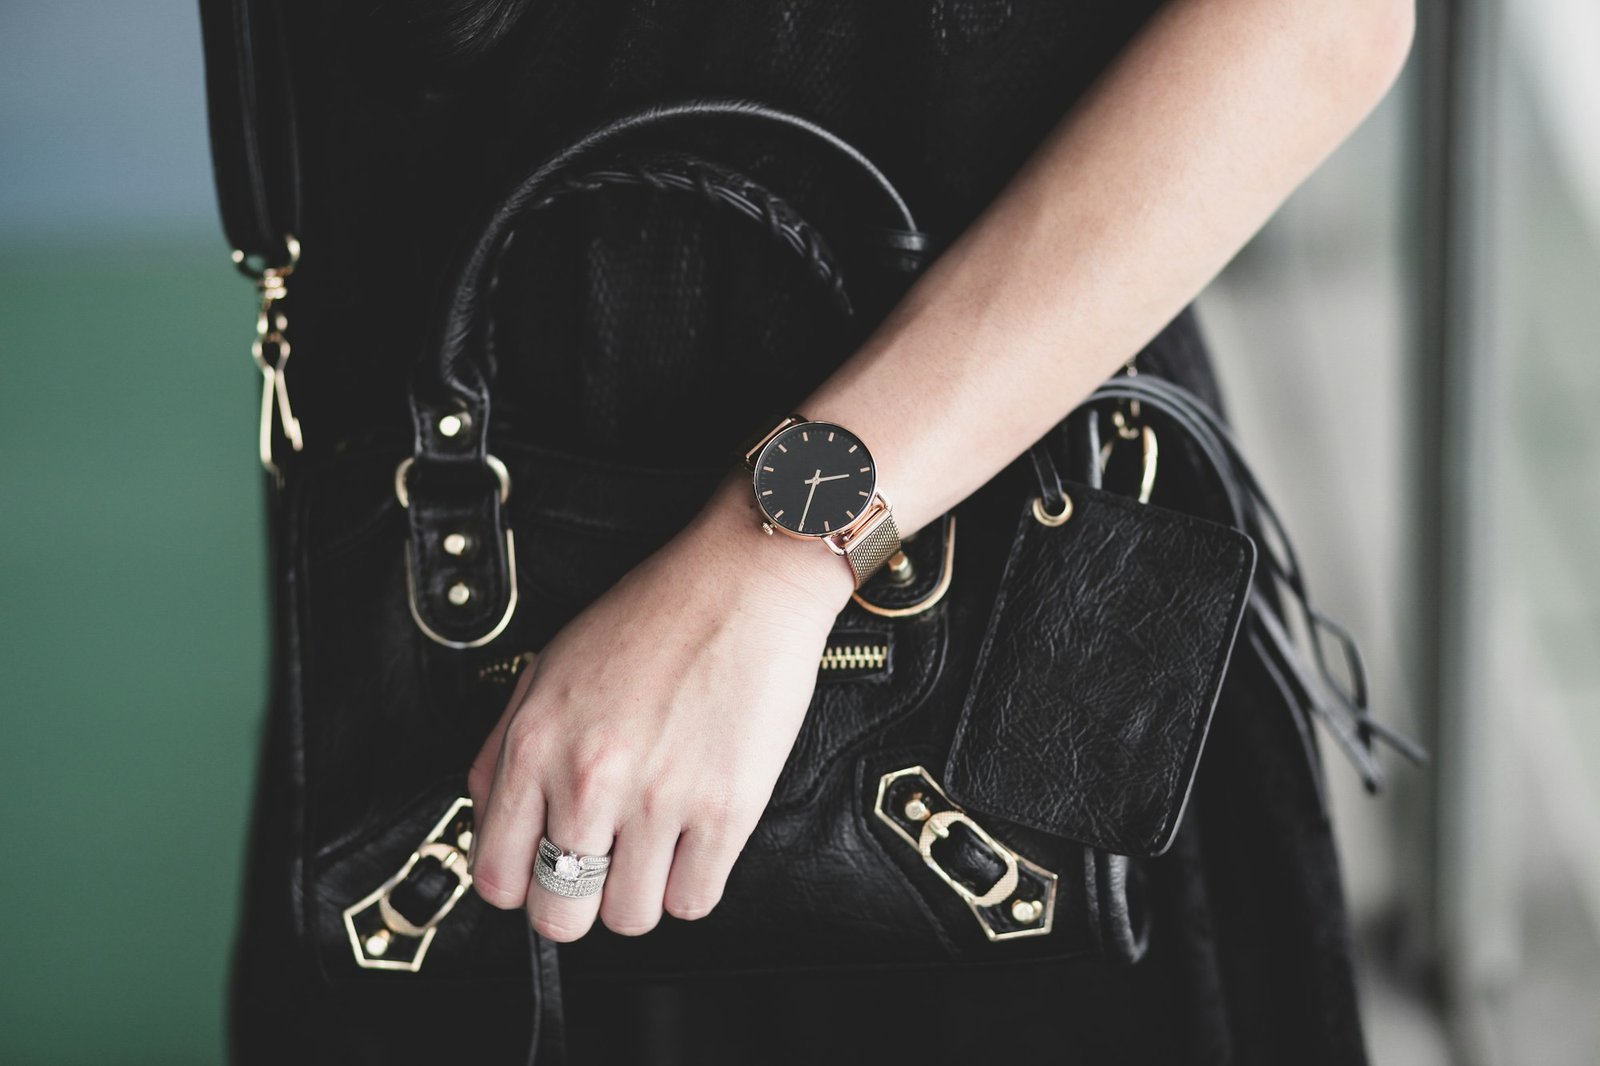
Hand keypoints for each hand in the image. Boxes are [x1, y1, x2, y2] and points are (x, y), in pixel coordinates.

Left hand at [466, 470, 854, 940]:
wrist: (745, 580)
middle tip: (600, 874)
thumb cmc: (655, 613)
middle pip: (559, 914)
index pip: (499, 875)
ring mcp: (660, 798)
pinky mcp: (726, 809)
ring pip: (630, 917)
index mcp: (537, 743)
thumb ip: (504, 747)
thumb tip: (489, 819)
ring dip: (641, 892)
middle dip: (576, 906)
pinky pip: (695, 900)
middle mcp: (591, 778)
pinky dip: (693, 883)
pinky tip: (694, 842)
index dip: (521, 886)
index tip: (543, 872)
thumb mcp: (548, 667)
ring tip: (655, 847)